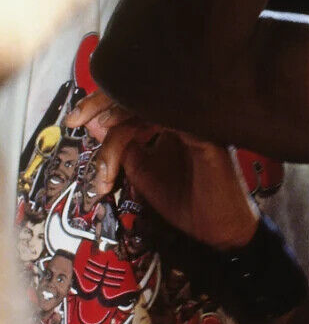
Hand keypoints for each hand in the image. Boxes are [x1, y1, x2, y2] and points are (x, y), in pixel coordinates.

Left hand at [66, 89, 258, 250]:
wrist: (217, 231)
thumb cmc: (185, 200)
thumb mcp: (141, 171)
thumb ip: (121, 147)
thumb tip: (93, 124)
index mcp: (172, 119)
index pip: (136, 97)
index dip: (102, 101)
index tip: (76, 119)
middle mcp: (186, 115)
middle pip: (140, 92)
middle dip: (101, 102)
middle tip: (76, 119)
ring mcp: (197, 123)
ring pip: (147, 107)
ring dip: (116, 132)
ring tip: (103, 160)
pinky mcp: (206, 137)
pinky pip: (168, 120)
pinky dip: (137, 129)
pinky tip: (121, 143)